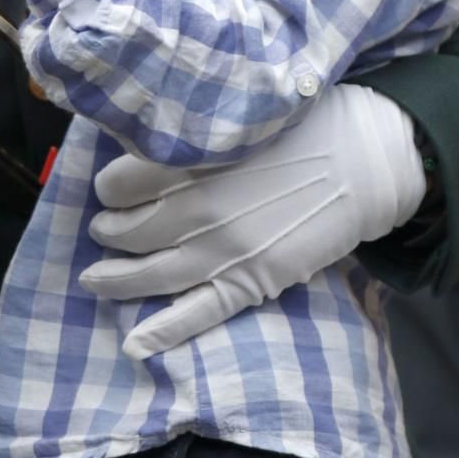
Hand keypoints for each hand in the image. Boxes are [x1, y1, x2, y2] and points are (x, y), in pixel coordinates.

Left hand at [80, 86, 426, 357]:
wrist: (365, 161)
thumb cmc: (306, 125)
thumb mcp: (239, 114)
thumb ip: (193, 132)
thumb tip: (147, 139)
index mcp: (193, 162)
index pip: (120, 183)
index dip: (109, 188)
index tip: (109, 188)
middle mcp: (199, 209)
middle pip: (128, 230)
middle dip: (107, 231)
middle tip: (102, 229)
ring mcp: (223, 251)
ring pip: (150, 274)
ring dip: (113, 279)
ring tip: (94, 277)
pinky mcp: (250, 281)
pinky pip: (197, 313)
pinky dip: (162, 332)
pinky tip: (133, 343)